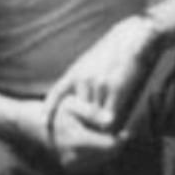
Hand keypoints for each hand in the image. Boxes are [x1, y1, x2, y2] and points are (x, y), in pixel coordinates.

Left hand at [43, 15, 159, 134]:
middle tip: (84, 134)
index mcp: (75, 72)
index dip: (49, 108)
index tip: (42, 121)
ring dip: (98, 127)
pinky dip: (111, 126)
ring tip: (102, 137)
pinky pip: (108, 117)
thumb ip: (82, 79)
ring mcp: (98, 84)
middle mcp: (83, 79)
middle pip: (77, 112)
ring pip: (93, 117)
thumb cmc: (113, 50)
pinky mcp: (115, 89)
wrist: (132, 37)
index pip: (57, 93)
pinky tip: (116, 131)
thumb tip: (79, 98)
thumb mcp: (90, 61)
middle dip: (81, 123)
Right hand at [48, 94, 125, 174]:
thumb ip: (92, 111)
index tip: (128, 131)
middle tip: (126, 134)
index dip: (120, 139)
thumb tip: (112, 119)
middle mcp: (72, 157)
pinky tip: (103, 143)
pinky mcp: (73, 169)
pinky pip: (94, 164)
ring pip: (102, 160)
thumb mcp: (73, 104)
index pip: (107, 145)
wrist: (47, 128)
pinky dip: (101, 154)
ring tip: (115, 137)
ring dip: (110, 150)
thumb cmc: (63, 111)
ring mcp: (72, 165)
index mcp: (74, 140)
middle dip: (116, 144)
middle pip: (107, 154)